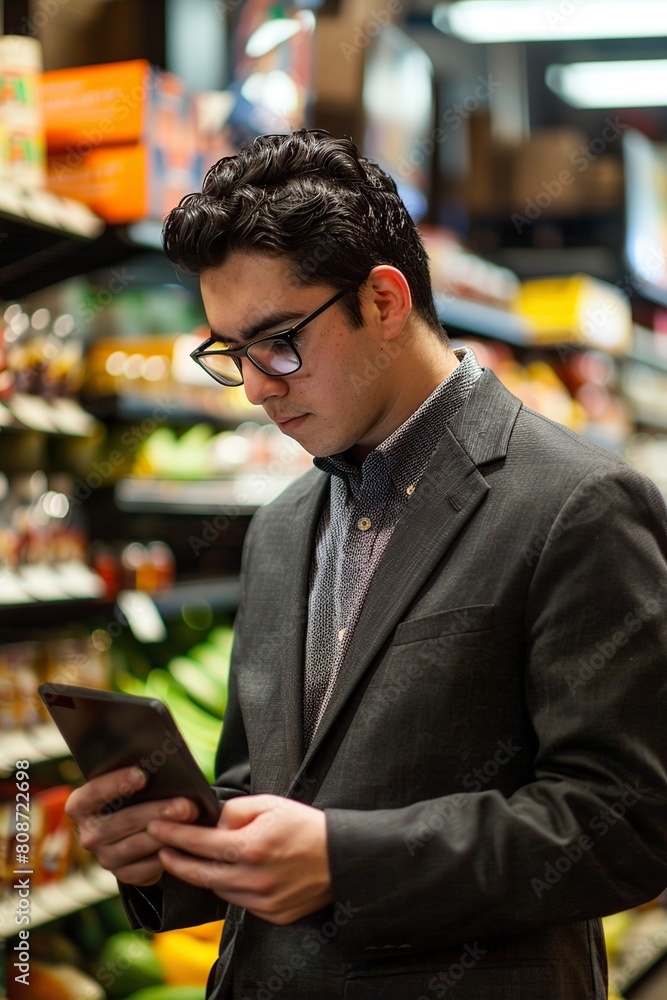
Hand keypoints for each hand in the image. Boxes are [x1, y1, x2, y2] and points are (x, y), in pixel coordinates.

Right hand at [65, 767, 198, 885]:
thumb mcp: (129, 780)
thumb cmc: (135, 793)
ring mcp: (104, 857)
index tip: (142, 776)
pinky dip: (166, 855)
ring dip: (166, 833)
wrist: (135, 826)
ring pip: (137, 845)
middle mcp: (88, 833)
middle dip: (157, 811)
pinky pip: (145, 868)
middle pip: (123, 821)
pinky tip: (183, 842)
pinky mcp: (122, 874)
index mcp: (81, 805)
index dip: (116, 783)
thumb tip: (165, 765)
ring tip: (189, 820)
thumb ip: (138, 773)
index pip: (93, 793)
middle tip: (184, 805)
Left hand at [147, 794, 332, 924]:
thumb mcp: (271, 804)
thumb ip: (236, 811)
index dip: (175, 835)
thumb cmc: (307, 826)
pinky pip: (239, 902)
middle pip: (200, 874)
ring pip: (219, 890)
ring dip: (204, 875)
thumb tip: (212, 822)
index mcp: (251, 847)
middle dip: (176, 860)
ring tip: (195, 859)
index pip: (200, 842)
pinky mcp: (272, 915)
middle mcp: (253, 878)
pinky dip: (231, 887)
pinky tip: (230, 874)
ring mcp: (262, 901)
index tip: (157, 827)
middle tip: (161, 848)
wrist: (343, 858)